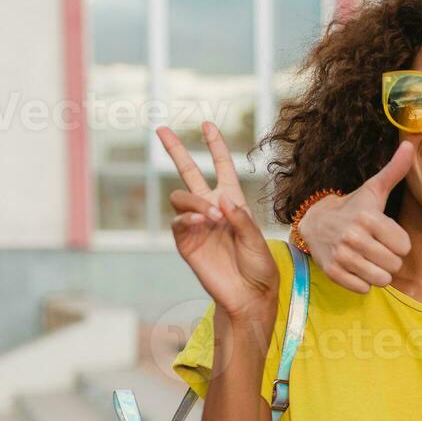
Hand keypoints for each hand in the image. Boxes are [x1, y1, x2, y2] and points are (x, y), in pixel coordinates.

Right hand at [158, 122, 278, 322]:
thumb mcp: (257, 240)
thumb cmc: (259, 267)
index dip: (216, 146)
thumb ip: (240, 219)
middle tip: (162, 129)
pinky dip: (188, 218)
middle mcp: (212, 208)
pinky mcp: (186, 243)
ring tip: (214, 218)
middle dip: (175, 150)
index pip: (222, 168)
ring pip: (181, 197)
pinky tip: (201, 223)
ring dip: (196, 202)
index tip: (207, 125)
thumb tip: (221, 199)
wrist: (249, 295)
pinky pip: (178, 222)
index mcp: (233, 202)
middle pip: (188, 172)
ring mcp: (197, 224)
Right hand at [298, 141, 414, 293]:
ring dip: (379, 273)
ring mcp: (342, 256)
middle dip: (391, 260)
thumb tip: (411, 145)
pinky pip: (363, 289)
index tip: (388, 236)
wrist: (315, 223)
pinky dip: (364, 282)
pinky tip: (357, 267)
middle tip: (379, 249)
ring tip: (370, 259)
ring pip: (381, 280)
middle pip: (394, 265)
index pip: (404, 246)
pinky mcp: (333, 272)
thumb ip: (395, 171)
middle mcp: (354, 237)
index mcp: (368, 218)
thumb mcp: (373, 189)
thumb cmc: (353, 207)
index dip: (399, 244)